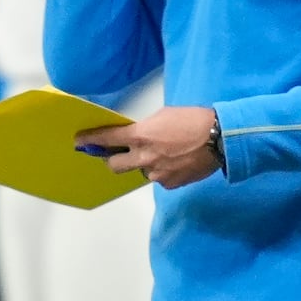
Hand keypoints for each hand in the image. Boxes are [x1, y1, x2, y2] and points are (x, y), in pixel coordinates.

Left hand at [75, 106, 220, 188]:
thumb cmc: (193, 120)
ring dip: (145, 164)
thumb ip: (145, 129)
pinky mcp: (171, 183)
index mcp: (140, 136)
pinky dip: (163, 171)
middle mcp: (145, 157)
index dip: (90, 140)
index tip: (80, 142)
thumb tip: (137, 135)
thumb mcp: (163, 116)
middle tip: (118, 153)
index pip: (107, 139)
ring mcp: (157, 174)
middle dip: (112, 159)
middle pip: (114, 165)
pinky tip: (176, 161)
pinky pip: (159, 179)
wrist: (220, 138)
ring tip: (164, 153)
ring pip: (141, 172)